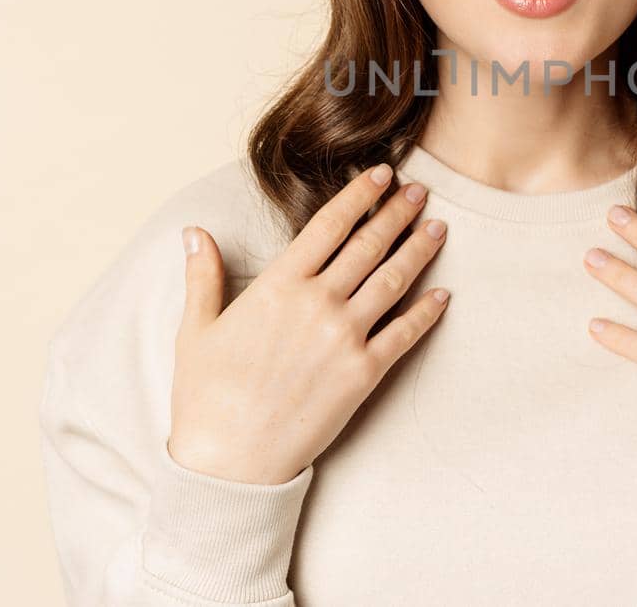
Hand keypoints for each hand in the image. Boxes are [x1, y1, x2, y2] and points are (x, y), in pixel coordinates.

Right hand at [168, 163, 450, 484]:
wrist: (228, 461)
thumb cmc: (206, 397)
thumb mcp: (196, 329)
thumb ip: (202, 276)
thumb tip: (193, 232)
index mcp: (278, 286)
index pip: (329, 225)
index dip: (359, 195)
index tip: (382, 175)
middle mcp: (317, 303)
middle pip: (369, 245)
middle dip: (398, 213)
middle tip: (421, 190)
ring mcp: (344, 338)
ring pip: (393, 280)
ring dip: (419, 249)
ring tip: (438, 227)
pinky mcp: (363, 375)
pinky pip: (404, 335)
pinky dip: (427, 312)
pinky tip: (443, 295)